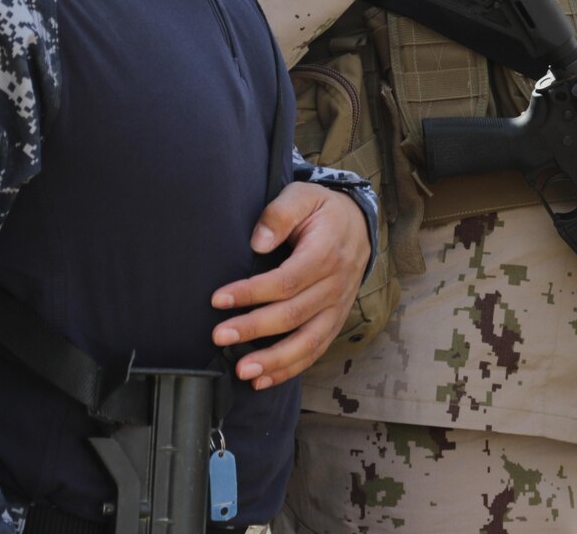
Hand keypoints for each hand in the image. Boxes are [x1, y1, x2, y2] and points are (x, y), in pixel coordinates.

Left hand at [210, 181, 371, 389]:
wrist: (358, 223)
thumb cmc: (322, 211)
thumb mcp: (304, 196)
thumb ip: (280, 214)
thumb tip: (257, 243)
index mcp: (327, 253)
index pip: (288, 280)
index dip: (252, 292)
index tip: (218, 299)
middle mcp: (336, 285)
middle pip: (294, 314)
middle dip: (254, 328)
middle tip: (219, 336)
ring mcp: (338, 306)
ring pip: (309, 341)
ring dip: (275, 360)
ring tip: (243, 371)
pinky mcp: (335, 321)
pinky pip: (316, 350)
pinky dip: (290, 368)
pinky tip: (262, 380)